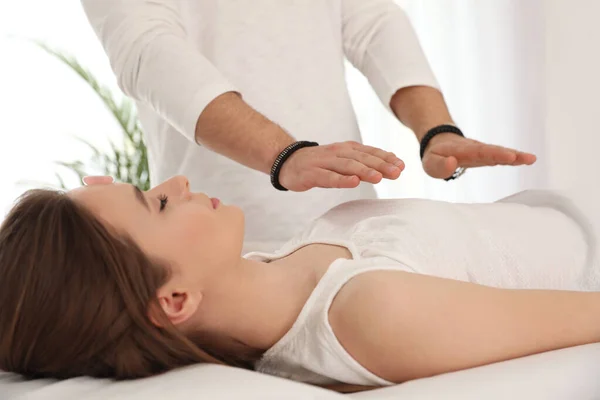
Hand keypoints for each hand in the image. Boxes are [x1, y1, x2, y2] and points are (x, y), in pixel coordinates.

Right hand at [278, 141, 403, 191]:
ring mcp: (324, 162)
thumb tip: (390, 162)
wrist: (288, 161)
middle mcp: (338, 153)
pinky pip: (328, 177)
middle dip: (381, 165)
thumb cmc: (320, 163)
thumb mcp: (343, 159)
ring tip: (379, 178)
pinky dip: (341, 179)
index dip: (386, 158)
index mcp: (347, 149)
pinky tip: (353, 182)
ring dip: (364, 171)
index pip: (370, 152)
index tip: (402, 166)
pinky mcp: (312, 173)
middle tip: (397, 173)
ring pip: (347, 166)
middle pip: (362, 159)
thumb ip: (364, 161)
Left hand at [422, 133, 536, 178]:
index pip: (479, 151)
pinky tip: (527, 160)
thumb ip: (440, 166)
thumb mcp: (430, 163)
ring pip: (500, 152)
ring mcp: (483, 151)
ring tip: (531, 159)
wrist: (439, 144)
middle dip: (509, 155)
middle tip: (526, 158)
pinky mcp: (487, 156)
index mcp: (461, 150)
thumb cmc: (435, 156)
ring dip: (515, 156)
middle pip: (493, 151)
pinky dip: (514, 158)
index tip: (508, 156)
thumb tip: (453, 163)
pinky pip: (501, 157)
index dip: (494, 154)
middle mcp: (475, 148)